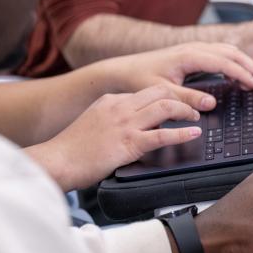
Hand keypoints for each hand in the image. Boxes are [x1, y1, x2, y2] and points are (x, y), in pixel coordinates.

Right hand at [32, 86, 205, 189]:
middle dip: (180, 97)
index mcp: (111, 100)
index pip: (145, 91)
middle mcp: (120, 107)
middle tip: (192, 107)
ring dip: (185, 111)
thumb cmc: (70, 149)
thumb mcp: (92, 122)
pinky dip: (182, 134)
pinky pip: (163, 135)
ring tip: (196, 117)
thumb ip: (111, 119)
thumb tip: (128, 127)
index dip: (164, 96)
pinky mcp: (129, 143)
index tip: (175, 102)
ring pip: (165, 107)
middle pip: (160, 91)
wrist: (56, 161)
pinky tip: (194, 134)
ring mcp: (125, 124)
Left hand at [105, 42, 252, 101]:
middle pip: (233, 53)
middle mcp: (195, 48)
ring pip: (229, 51)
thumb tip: (211, 103)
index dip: (245, 74)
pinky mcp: (193, 53)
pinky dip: (236, 63)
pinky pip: (222, 54)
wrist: (122, 69)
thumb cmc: (139, 79)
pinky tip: (240, 75)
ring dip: (247, 64)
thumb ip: (187, 98)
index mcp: (190, 55)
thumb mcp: (162, 92)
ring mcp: (195, 48)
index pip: (226, 62)